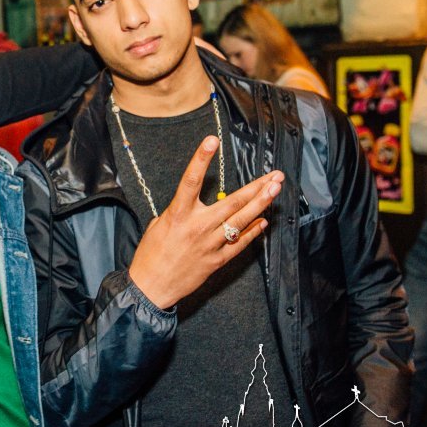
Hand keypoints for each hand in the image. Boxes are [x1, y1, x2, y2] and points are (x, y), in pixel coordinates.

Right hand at [127, 136, 283, 308]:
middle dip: (255, 187)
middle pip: (232, 202)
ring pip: (241, 221)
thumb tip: (194, 203)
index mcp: (177, 214)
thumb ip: (178, 211)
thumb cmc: (151, 254)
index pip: (191, 181)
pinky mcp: (217, 260)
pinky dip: (253, 231)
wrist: (151, 287)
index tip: (212, 140)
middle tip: (274, 174)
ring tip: (275, 189)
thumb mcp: (158, 225)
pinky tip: (264, 220)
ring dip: (261, 204)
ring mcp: (210, 244)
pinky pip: (240, 243)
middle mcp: (197, 227)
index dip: (201, 159)